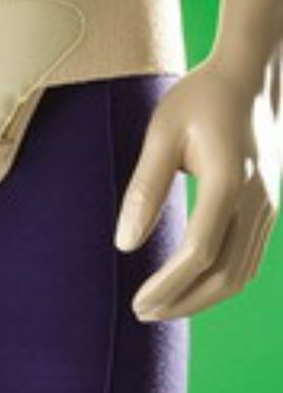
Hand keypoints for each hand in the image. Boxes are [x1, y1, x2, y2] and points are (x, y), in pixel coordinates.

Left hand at [113, 57, 280, 321]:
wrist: (248, 79)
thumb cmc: (197, 102)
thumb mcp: (161, 136)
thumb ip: (144, 189)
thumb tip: (124, 245)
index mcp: (230, 182)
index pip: (198, 253)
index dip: (168, 285)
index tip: (137, 303)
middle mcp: (258, 201)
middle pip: (226, 276)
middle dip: (184, 301)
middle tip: (143, 313)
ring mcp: (270, 207)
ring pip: (241, 273)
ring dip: (202, 296)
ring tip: (161, 306)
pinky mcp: (269, 207)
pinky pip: (248, 258)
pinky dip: (220, 280)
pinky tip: (189, 283)